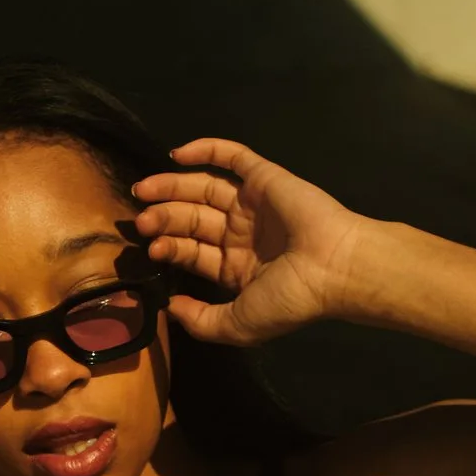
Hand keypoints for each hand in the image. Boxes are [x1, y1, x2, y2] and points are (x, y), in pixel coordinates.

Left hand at [130, 139, 365, 345]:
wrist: (334, 268)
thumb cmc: (289, 299)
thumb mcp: (238, 325)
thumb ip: (202, 321)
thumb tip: (169, 310)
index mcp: (236, 268)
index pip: (192, 252)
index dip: (169, 247)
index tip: (150, 247)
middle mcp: (241, 234)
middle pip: (192, 218)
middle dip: (164, 217)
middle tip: (141, 219)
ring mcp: (252, 204)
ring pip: (203, 188)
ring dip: (172, 186)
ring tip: (144, 191)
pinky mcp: (264, 177)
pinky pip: (231, 156)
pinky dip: (205, 150)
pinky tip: (177, 154)